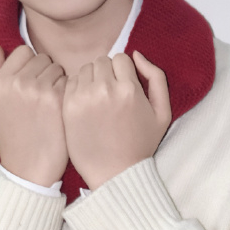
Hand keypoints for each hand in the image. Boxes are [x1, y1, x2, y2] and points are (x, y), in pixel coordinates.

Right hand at [0, 44, 67, 186]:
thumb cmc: (10, 139)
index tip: (32, 82)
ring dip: (58, 81)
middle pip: (41, 57)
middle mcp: (16, 81)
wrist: (28, 169)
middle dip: (45, 72)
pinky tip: (61, 110)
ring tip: (51, 104)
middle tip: (42, 96)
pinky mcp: (57, 98)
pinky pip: (68, 81)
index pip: (22, 51)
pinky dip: (68, 92)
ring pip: (57, 68)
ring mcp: (37, 88)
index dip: (30, 65)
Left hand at [62, 51, 171, 189]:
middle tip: (110, 93)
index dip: (123, 71)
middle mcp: (105, 89)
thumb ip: (156, 77)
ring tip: (97, 99)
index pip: (121, 58)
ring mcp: (83, 98)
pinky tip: (85, 104)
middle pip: (102, 61)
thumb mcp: (162, 112)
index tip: (123, 86)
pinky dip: (77, 88)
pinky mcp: (67, 107)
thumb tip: (136, 55)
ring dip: (91, 79)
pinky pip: (70, 82)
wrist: (114, 174)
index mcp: (130, 89)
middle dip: (107, 73)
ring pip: (85, 69)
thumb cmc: (141, 144)